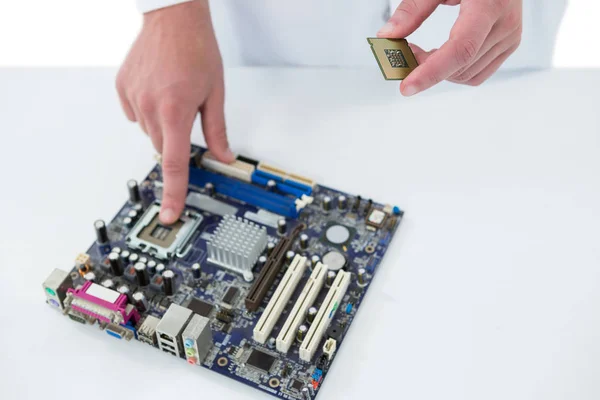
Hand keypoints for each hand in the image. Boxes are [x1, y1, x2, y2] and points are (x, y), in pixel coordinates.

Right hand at [116, 0, 233, 223]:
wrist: (172, 17)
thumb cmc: (197, 48)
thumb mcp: (216, 92)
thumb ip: (217, 130)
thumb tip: (223, 156)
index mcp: (176, 112)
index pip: (175, 164)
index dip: (174, 193)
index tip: (170, 213)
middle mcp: (151, 108)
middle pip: (163, 147)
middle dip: (176, 140)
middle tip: (187, 114)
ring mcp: (132, 98)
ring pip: (149, 131)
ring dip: (163, 124)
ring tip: (174, 94)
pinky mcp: (122, 89)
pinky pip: (136, 114)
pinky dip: (148, 110)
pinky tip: (159, 89)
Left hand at [378, 0, 522, 94]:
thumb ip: (412, 9)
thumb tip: (389, 35)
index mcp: (490, 5)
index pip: (460, 49)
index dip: (431, 72)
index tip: (407, 86)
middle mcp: (505, 24)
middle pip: (459, 65)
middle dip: (425, 67)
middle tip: (404, 54)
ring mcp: (509, 37)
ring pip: (466, 75)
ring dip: (438, 71)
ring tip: (422, 51)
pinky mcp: (508, 45)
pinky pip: (476, 74)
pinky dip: (453, 72)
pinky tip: (439, 56)